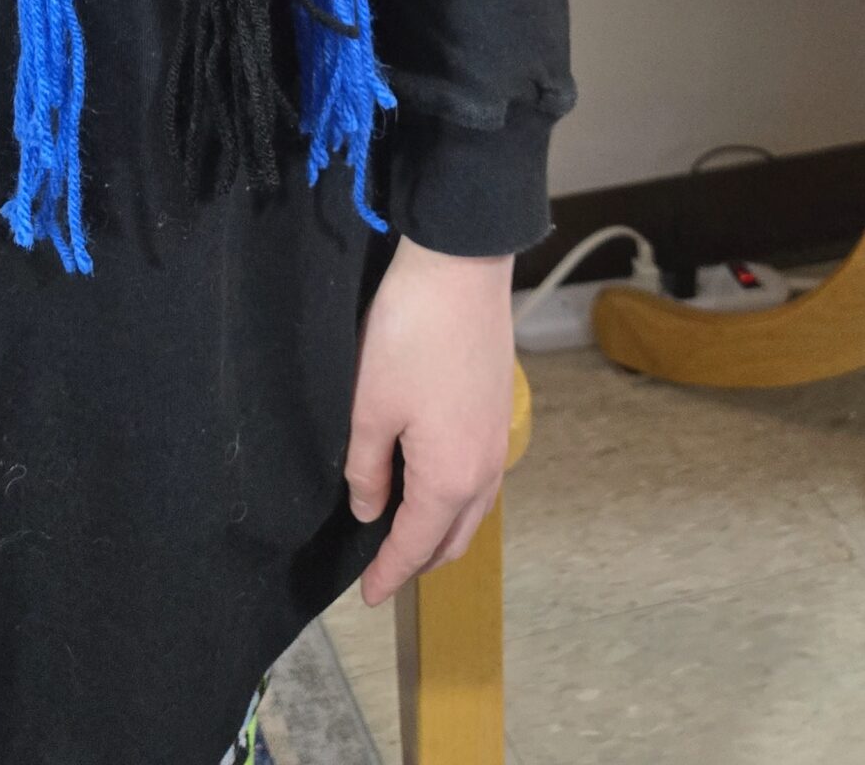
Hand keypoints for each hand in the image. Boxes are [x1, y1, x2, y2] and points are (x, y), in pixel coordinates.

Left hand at [344, 238, 515, 604]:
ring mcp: (498, 438)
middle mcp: (484, 469)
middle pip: (452, 537)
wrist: (460, 267)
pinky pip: (479, 477)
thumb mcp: (370, 406)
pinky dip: (455, 497)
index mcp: (450, 479)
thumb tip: (370, 509)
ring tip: (404, 529)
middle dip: (419, 560)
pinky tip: (430, 478)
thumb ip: (366, 468)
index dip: (388, 574)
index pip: (415, 546)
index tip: (367, 597)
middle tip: (383, 569)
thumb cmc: (409, 336)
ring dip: (440, 528)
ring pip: (471, 508)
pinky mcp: (498, 408)